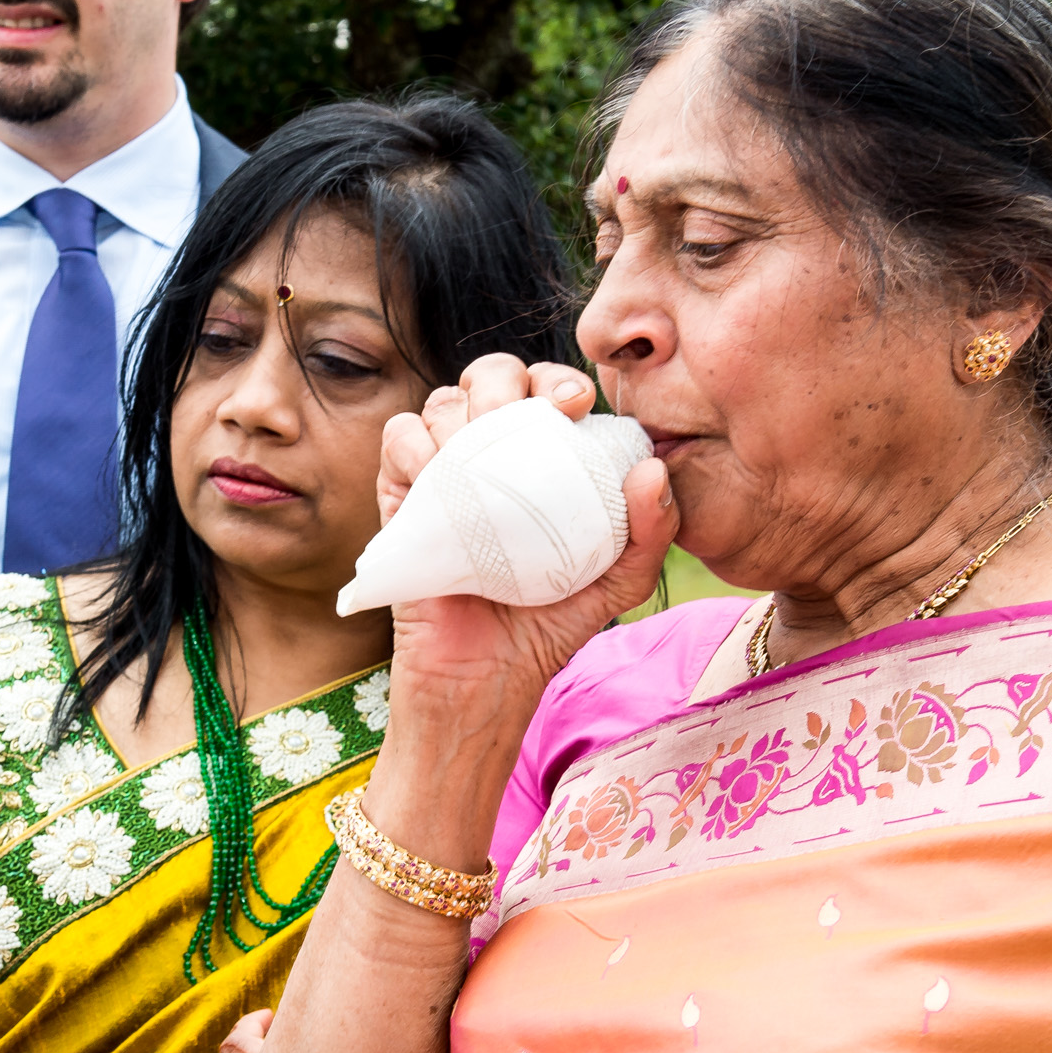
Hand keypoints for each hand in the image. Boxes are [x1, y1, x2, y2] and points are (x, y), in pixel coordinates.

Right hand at [380, 355, 676, 723]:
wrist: (488, 675)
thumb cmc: (553, 624)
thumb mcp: (622, 580)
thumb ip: (652, 530)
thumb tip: (652, 468)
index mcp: (543, 458)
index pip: (544, 388)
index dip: (556, 377)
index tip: (576, 405)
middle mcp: (492, 454)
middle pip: (488, 378)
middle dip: (504, 381)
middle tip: (527, 416)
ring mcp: (444, 471)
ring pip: (441, 402)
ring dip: (460, 412)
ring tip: (482, 454)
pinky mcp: (402, 494)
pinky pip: (398, 439)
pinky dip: (414, 443)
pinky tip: (437, 472)